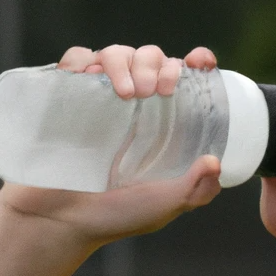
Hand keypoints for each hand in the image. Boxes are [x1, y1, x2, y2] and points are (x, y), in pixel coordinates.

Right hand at [0, 43, 222, 255]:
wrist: (60, 221)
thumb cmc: (115, 216)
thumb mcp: (164, 205)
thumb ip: (195, 189)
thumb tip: (215, 161)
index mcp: (164, 126)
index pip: (184, 79)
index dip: (196, 63)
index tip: (200, 62)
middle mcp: (135, 107)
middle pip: (151, 58)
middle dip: (157, 64)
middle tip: (154, 91)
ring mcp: (100, 101)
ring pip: (117, 53)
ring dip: (124, 62)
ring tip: (127, 94)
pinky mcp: (67, 98)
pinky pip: (76, 60)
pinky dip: (81, 60)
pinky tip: (86, 76)